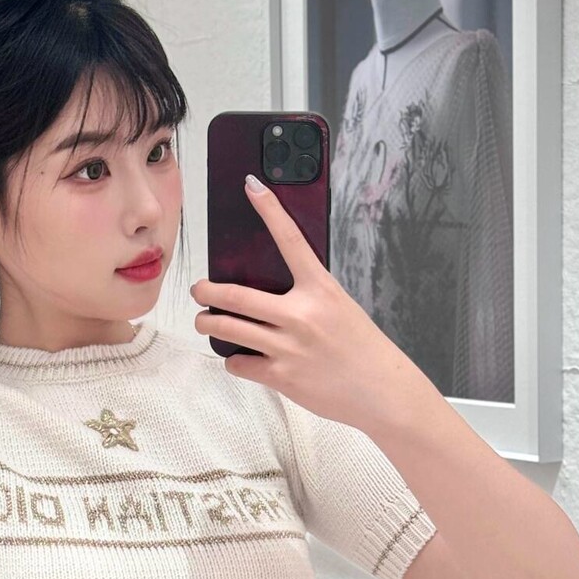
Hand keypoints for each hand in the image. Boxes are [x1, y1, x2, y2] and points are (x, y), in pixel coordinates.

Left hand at [189, 176, 426, 433]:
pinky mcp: (281, 376)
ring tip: (204, 321)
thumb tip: (270, 296)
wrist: (381, 392)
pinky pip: (239, 364)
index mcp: (321, 290)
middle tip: (198, 290)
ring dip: (208, 323)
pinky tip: (242, 360)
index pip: (291, 240)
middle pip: (237, 296)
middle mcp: (301, 315)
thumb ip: (308, 298)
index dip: (270, 211)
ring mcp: (288, 347)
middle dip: (207, 292)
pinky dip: (235, 361)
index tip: (252, 186)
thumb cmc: (361, 349)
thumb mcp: (340, 309)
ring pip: (228, 329)